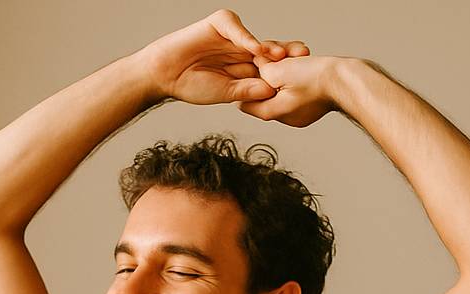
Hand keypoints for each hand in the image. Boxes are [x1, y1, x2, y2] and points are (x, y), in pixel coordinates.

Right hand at [140, 8, 310, 105]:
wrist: (165, 75)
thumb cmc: (192, 86)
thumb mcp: (225, 93)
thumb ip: (247, 91)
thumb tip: (271, 92)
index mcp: (244, 68)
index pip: (270, 67)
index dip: (286, 70)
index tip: (303, 76)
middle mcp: (240, 50)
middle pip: (269, 49)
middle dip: (287, 52)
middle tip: (304, 56)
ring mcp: (231, 37)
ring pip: (256, 38)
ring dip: (269, 47)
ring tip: (281, 56)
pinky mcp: (218, 24)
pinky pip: (236, 28)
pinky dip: (246, 37)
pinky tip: (255, 49)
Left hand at [237, 53, 341, 127]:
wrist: (346, 80)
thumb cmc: (317, 79)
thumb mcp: (279, 71)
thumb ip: (262, 70)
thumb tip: (257, 65)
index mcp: (273, 112)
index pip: (245, 103)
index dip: (246, 83)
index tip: (251, 68)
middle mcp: (285, 116)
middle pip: (264, 93)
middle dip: (268, 72)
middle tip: (277, 57)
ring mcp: (299, 113)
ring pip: (281, 87)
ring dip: (285, 70)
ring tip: (295, 57)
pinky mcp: (310, 105)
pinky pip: (296, 88)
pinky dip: (297, 75)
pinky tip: (303, 62)